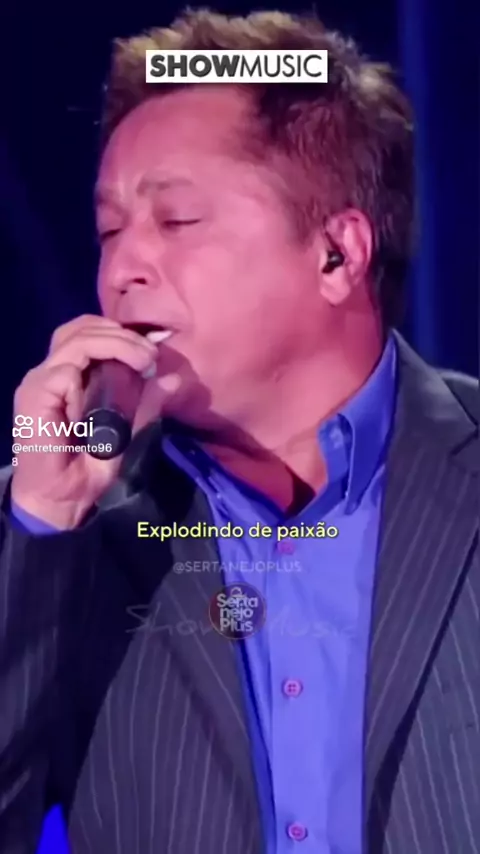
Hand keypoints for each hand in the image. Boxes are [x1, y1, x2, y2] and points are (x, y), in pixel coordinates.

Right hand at [11, 315, 157, 529]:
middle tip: (149, 354)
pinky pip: (65, 370)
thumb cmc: (91, 465)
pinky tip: (108, 390)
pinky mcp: (34, 393)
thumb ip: (146, 403)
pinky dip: (90, 376)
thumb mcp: (128, 429)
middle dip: (121, 334)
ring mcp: (41, 380)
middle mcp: (53, 370)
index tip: (151, 352)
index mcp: (71, 373)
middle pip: (81, 327)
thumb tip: (172, 378)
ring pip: (75, 339)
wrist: (64, 498)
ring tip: (140, 360)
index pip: (90, 332)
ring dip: (113, 344)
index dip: (121, 334)